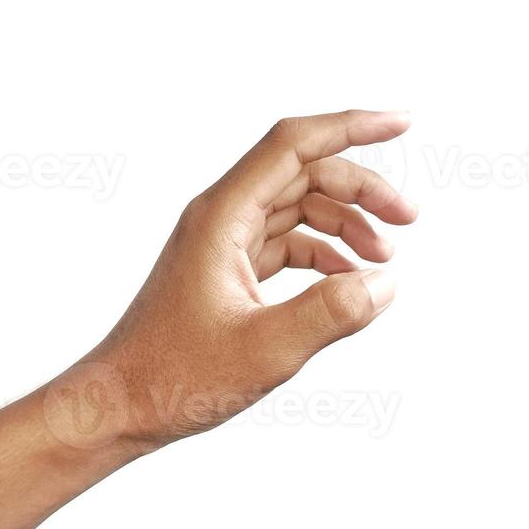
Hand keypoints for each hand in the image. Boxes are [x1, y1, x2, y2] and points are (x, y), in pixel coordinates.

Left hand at [47, 110, 416, 451]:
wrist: (120, 405)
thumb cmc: (174, 378)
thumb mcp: (265, 351)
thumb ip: (331, 313)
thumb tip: (385, 283)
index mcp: (223, 216)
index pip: (294, 145)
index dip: (352, 126)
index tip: (401, 122)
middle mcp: (222, 216)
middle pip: (304, 173)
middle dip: (362, 188)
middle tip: (408, 218)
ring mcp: (224, 241)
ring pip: (298, 206)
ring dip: (346, 222)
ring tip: (384, 256)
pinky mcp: (228, 267)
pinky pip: (286, 241)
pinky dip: (324, 252)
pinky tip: (348, 280)